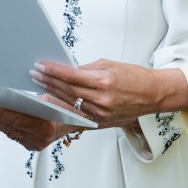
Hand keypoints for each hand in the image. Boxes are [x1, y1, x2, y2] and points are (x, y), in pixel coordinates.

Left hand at [0, 103, 75, 149]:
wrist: (79, 121)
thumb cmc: (67, 107)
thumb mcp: (51, 98)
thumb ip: (32, 101)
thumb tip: (10, 98)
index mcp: (45, 127)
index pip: (15, 120)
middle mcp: (40, 139)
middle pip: (10, 127)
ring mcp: (36, 144)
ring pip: (10, 132)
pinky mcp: (34, 146)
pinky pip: (15, 135)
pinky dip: (5, 126)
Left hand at [31, 59, 187, 123]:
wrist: (153, 94)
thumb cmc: (135, 77)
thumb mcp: (110, 65)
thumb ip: (88, 69)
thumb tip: (68, 70)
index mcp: (104, 81)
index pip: (71, 76)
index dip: (53, 71)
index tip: (41, 67)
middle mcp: (101, 99)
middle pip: (67, 90)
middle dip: (48, 82)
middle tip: (35, 74)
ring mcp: (100, 113)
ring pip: (70, 103)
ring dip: (53, 94)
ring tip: (40, 86)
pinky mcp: (100, 121)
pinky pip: (78, 113)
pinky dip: (65, 107)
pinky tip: (54, 103)